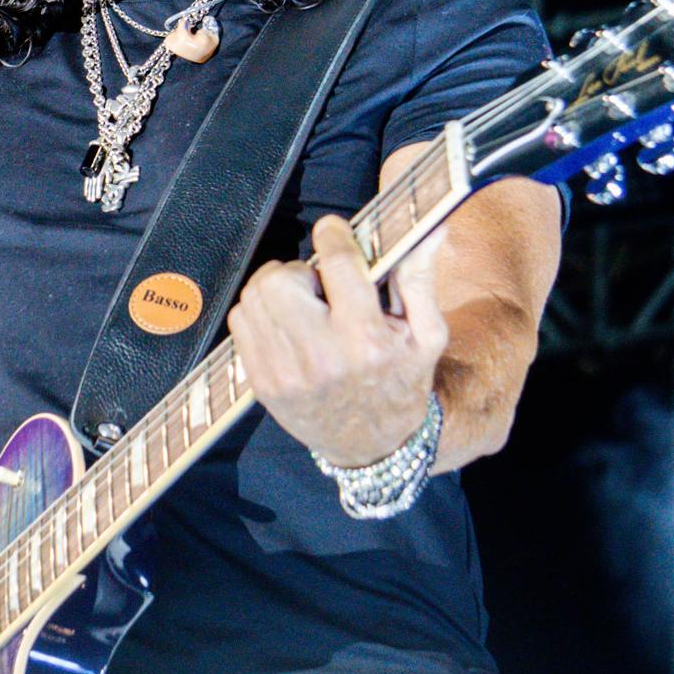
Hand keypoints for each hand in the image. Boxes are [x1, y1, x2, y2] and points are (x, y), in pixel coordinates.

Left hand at [227, 214, 448, 466]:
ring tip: (304, 306)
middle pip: (281, 278)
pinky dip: (261, 312)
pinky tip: (288, 325)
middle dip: (300, 270)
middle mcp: (321, 357)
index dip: (333, 235)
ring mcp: (285, 373)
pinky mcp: (262, 384)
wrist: (375, 446)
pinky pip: (241, 321)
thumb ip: (420, 276)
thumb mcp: (426, 334)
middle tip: (319, 286)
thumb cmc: (403, 381)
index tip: (334, 230)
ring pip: (256, 296)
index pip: (337, 264)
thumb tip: (432, 227)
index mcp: (366, 340)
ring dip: (278, 290)